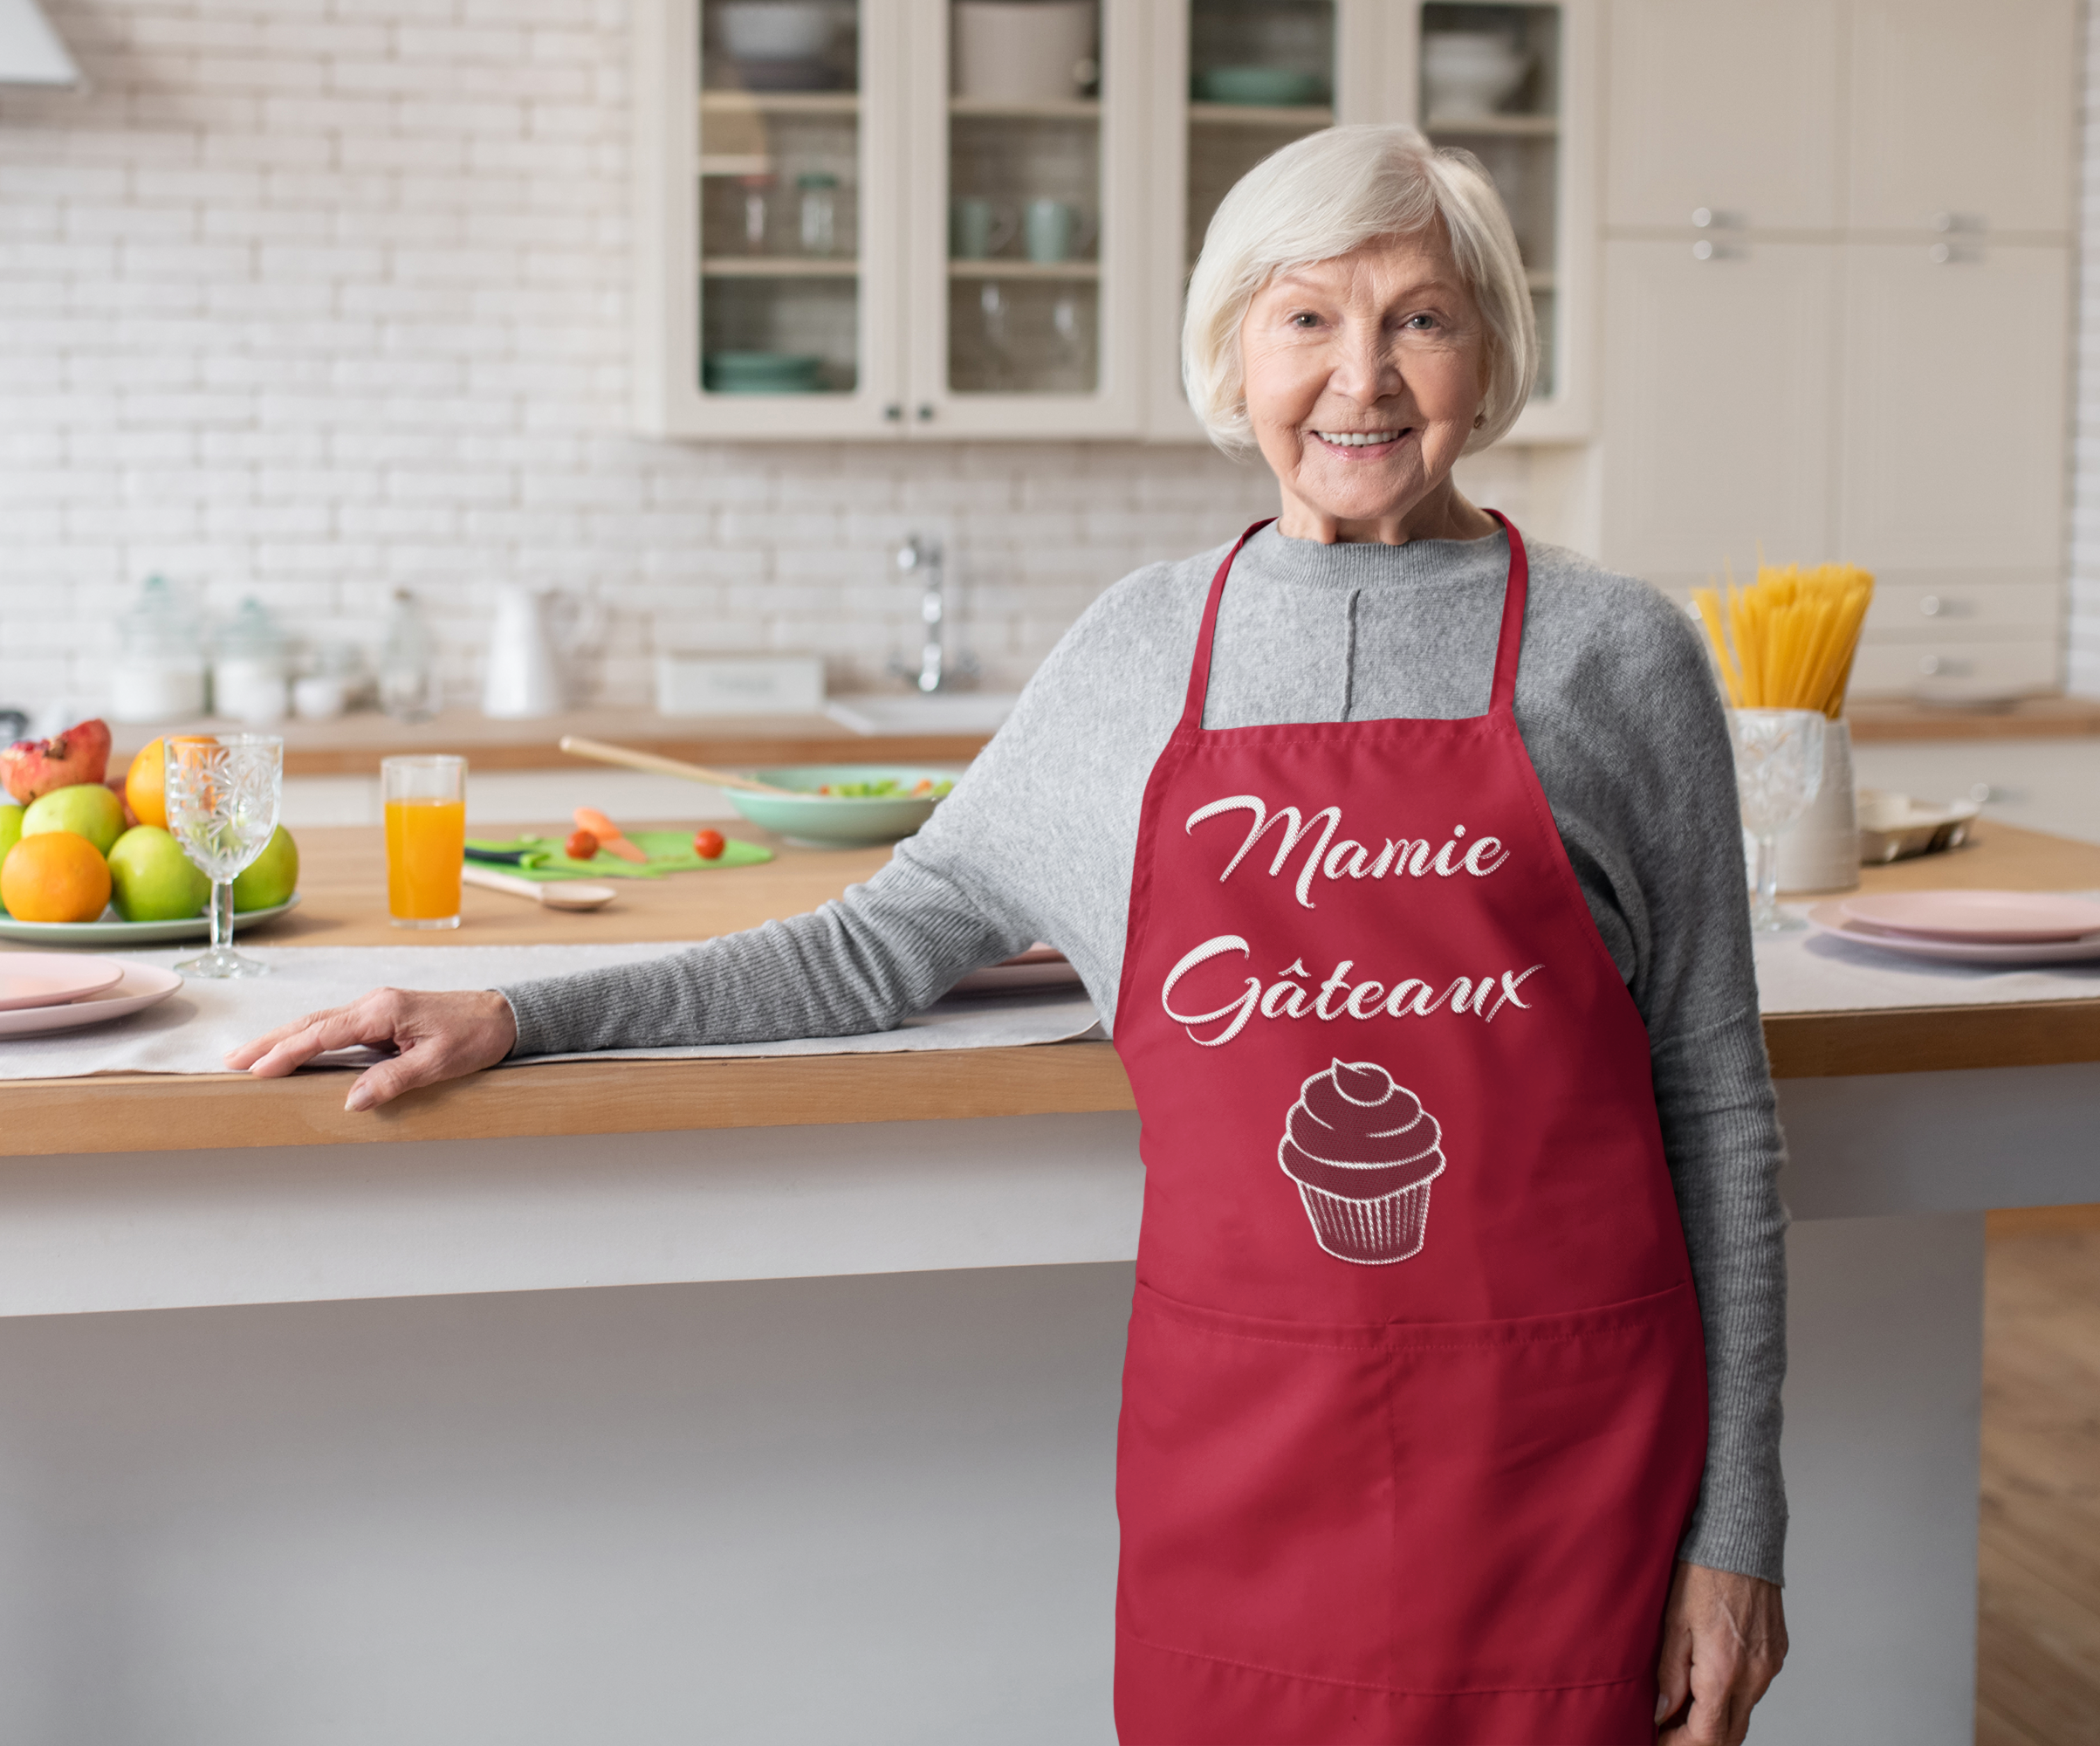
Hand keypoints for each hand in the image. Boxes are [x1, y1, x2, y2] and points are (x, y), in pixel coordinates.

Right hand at [226, 988, 518, 1110]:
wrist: (503, 1015)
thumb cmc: (475, 1035)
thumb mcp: (438, 1063)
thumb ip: (393, 1080)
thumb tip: (351, 1100)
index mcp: (383, 1010)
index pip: (323, 1033)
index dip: (287, 1051)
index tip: (256, 1068)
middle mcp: (374, 1003)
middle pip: (311, 1023)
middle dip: (270, 1041)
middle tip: (232, 1060)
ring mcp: (377, 1008)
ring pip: (320, 1023)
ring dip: (284, 1039)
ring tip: (250, 1056)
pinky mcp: (383, 1015)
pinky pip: (337, 1027)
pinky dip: (309, 1038)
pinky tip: (294, 1050)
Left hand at [1655, 1561, 1786, 1742]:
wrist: (1741, 1537)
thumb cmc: (1703, 1571)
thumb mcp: (1673, 1621)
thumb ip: (1669, 1673)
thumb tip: (1663, 1713)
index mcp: (1725, 1670)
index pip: (1708, 1736)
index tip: (1658, 1740)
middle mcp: (1755, 1675)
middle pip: (1730, 1734)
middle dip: (1698, 1740)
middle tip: (1667, 1731)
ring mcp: (1770, 1665)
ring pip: (1743, 1712)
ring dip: (1714, 1718)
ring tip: (1680, 1706)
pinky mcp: (1777, 1653)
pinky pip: (1754, 1689)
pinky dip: (1731, 1696)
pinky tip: (1706, 1681)